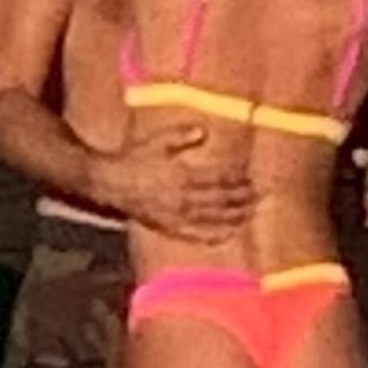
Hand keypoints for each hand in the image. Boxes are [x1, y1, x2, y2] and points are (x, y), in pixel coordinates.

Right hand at [95, 120, 254, 241]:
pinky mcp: (167, 226)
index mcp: (181, 174)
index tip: (251, 179)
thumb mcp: (156, 140)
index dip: (236, 180)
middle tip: (258, 197)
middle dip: (240, 198)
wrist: (108, 181)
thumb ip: (180, 137)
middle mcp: (181, 197)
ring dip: (232, 217)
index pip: (217, 179)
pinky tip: (225, 236)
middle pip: (219, 200)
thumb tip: (203, 131)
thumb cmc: (133, 157)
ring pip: (210, 218)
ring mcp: (175, 214)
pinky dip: (211, 235)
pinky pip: (193, 234)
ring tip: (249, 214)